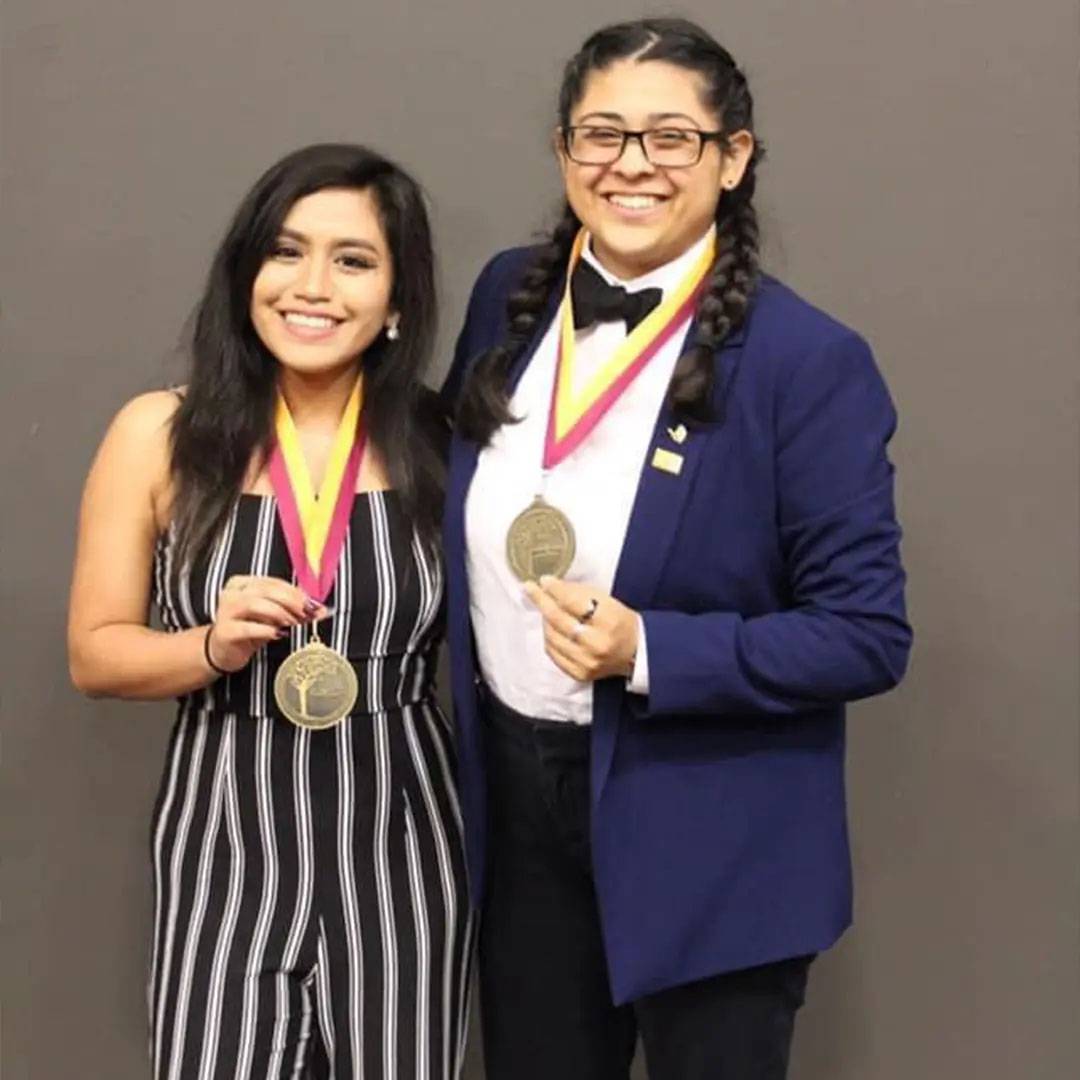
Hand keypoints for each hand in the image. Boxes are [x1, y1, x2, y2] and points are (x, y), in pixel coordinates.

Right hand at [206, 575, 324, 673]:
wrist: (223, 652)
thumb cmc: (249, 629)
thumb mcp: (272, 616)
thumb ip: (293, 610)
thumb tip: (320, 610)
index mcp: (242, 583)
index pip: (273, 582)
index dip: (295, 592)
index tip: (313, 605)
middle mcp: (231, 594)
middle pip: (265, 590)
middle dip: (290, 601)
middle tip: (305, 613)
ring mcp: (225, 612)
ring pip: (255, 604)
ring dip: (279, 613)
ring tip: (292, 623)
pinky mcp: (224, 632)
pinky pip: (248, 628)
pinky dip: (266, 630)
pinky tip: (278, 634)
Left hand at [523, 576, 638, 682]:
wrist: (636, 651)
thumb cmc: (621, 622)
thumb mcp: (607, 600)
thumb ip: (579, 593)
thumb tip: (551, 585)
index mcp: (608, 620)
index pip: (572, 601)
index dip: (555, 589)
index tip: (544, 580)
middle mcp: (597, 643)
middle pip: (558, 619)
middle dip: (541, 600)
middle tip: (530, 588)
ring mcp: (587, 661)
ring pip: (551, 636)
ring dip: (545, 619)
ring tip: (547, 609)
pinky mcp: (579, 673)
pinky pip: (553, 653)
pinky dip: (549, 638)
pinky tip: (551, 629)